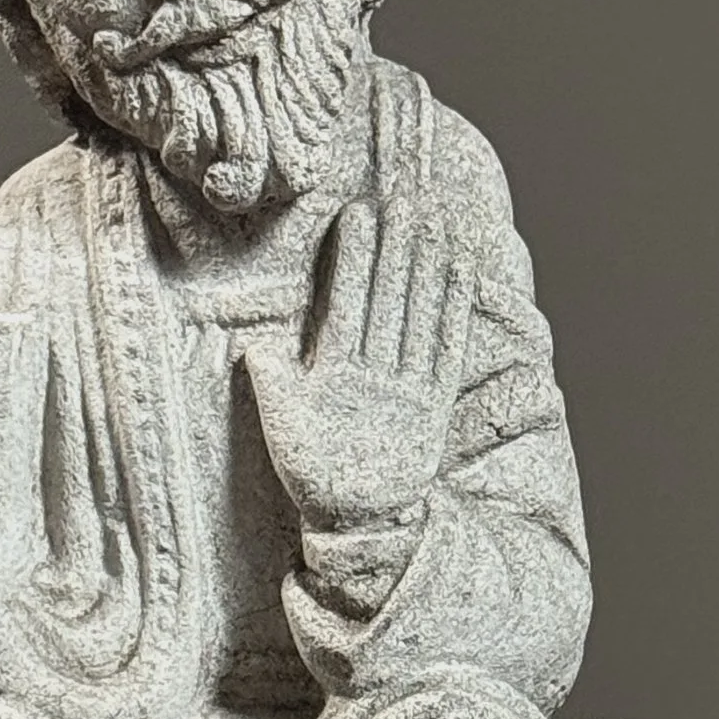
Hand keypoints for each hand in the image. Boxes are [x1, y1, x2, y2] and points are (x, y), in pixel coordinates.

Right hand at [247, 197, 471, 529]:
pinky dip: (455, 308)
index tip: (358, 212)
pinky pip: (448, 347)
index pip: (345, 301)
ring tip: (433, 217)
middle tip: (403, 195)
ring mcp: (409, 388)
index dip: (353, 257)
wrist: (362, 523)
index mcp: (334, 374)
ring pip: (420, 315)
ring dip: (428, 264)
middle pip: (388, 299)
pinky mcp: (437, 402)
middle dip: (396, 245)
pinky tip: (461, 271)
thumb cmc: (314, 470)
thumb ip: (272, 380)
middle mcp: (375, 376)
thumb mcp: (281, 425)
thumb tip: (258, 343)